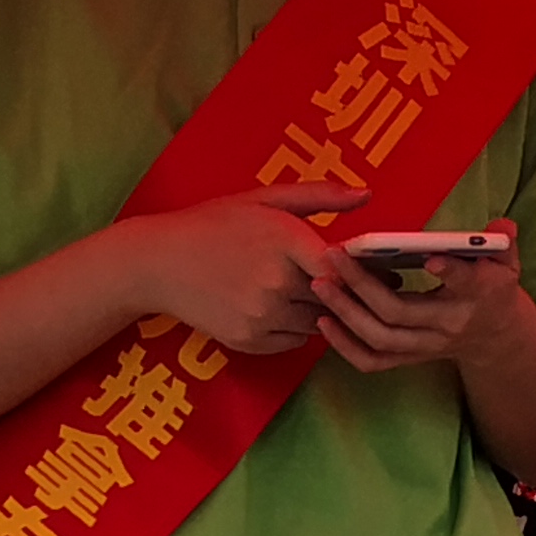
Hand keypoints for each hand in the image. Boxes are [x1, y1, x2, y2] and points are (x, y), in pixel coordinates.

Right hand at [130, 196, 353, 360]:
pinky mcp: (250, 340)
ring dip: (320, 310)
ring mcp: (262, 315)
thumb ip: (320, 196)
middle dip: (343, 290)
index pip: (344, 267)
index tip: (377, 268)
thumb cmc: (215, 223)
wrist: (159, 262)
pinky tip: (281, 306)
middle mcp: (276, 283)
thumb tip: (367, 194)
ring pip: (318, 322)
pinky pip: (295, 341)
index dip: (363, 270)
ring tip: (306, 290)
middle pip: (335, 297)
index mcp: (285, 241)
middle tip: (349, 283)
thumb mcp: (265, 199)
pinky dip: (296, 327)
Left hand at [310, 245, 534, 380]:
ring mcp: (427, 346)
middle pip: (401, 312)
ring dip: (346, 312)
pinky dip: (345, 346)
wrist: (493, 335)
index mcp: (479, 295)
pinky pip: (373, 361)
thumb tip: (501, 225)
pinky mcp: (410, 358)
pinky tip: (324, 321)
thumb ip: (503, 241)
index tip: (431, 258)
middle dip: (362, 284)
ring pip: (381, 338)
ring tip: (321, 284)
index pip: (466, 285)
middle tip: (333, 255)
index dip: (451, 273)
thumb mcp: (507, 262)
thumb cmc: (493, 287)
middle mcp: (450, 325)